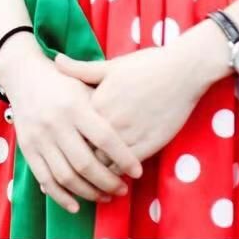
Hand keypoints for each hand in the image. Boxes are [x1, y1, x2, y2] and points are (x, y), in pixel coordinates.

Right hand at [2, 50, 143, 214]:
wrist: (24, 74)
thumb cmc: (64, 81)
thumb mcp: (86, 85)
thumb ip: (104, 108)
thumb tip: (131, 135)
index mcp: (75, 105)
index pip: (105, 138)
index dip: (123, 158)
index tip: (138, 172)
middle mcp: (56, 123)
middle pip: (85, 163)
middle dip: (107, 182)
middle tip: (123, 190)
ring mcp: (40, 138)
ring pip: (66, 176)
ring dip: (88, 193)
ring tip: (105, 197)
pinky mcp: (27, 149)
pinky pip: (45, 179)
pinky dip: (61, 197)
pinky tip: (76, 205)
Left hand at [52, 45, 205, 165]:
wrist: (182, 71)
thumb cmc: (146, 65)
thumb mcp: (111, 66)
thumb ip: (81, 69)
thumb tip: (56, 62)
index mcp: (96, 103)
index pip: (73, 132)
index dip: (68, 141)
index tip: (66, 145)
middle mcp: (109, 122)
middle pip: (84, 151)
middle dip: (80, 162)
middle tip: (77, 169)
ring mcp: (128, 135)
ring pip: (103, 164)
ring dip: (99, 172)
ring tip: (96, 177)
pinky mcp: (147, 145)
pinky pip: (125, 167)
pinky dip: (119, 171)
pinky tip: (118, 172)